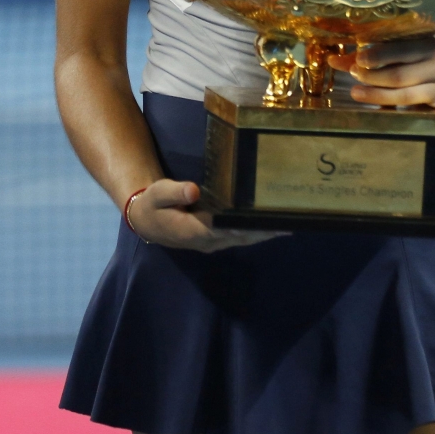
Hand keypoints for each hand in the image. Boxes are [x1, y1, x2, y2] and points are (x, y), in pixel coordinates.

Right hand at [126, 179, 283, 251]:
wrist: (147, 223)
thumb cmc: (153, 205)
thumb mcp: (157, 194)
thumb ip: (174, 192)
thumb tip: (194, 191)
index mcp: (192, 230)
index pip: (221, 227)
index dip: (241, 224)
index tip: (260, 220)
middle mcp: (206, 241)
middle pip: (239, 236)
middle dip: (262, 231)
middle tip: (287, 224)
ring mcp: (213, 242)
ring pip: (243, 239)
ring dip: (264, 234)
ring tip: (288, 226)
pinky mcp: (216, 239)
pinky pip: (240, 237)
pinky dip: (257, 233)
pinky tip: (273, 227)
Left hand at [328, 36, 434, 144]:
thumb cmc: (411, 54)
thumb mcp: (396, 48)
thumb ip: (365, 55)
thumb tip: (332, 60)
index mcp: (426, 46)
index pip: (399, 51)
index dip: (376, 57)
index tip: (357, 62)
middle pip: (399, 77)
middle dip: (373, 78)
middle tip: (354, 79)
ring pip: (409, 97)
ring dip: (382, 98)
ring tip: (358, 93)